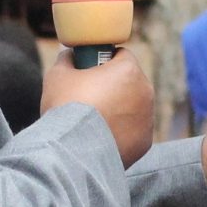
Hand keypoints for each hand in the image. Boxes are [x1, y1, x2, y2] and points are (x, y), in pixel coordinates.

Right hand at [42, 49, 154, 164]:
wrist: (73, 152)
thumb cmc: (66, 108)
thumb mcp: (58, 75)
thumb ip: (67, 60)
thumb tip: (70, 57)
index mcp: (128, 70)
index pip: (121, 55)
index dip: (103, 59)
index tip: (89, 69)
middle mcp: (145, 92)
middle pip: (130, 81)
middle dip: (113, 85)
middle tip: (89, 95)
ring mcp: (148, 119)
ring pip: (134, 107)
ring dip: (118, 109)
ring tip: (93, 119)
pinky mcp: (145, 142)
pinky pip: (133, 130)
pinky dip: (121, 132)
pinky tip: (101, 137)